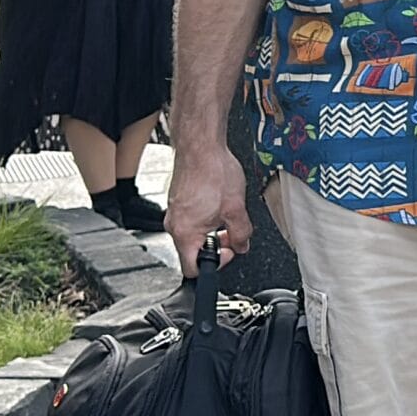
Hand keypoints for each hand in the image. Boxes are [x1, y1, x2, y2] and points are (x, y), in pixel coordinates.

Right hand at [166, 142, 252, 275]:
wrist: (200, 146)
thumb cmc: (213, 172)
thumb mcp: (236, 209)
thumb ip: (242, 233)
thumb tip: (242, 245)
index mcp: (184, 233)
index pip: (193, 269)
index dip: (216, 264)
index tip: (230, 249)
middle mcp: (174, 225)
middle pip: (194, 251)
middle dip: (216, 245)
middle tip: (231, 231)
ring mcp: (174, 212)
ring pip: (193, 234)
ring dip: (212, 230)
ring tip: (226, 213)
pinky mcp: (178, 202)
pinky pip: (191, 219)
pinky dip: (206, 217)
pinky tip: (218, 202)